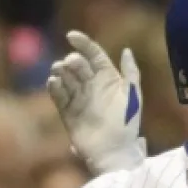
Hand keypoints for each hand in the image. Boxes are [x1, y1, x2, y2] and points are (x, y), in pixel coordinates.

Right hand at [47, 31, 147, 174]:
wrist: (114, 151)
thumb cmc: (127, 124)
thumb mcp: (133, 96)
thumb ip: (131, 72)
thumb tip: (126, 50)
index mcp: (108, 78)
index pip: (93, 54)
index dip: (83, 43)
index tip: (71, 36)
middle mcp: (91, 85)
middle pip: (77, 64)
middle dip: (72, 61)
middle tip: (71, 64)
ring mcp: (77, 97)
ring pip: (64, 77)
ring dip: (60, 71)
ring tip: (60, 71)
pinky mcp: (66, 111)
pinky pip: (57, 95)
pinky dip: (53, 86)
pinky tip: (54, 82)